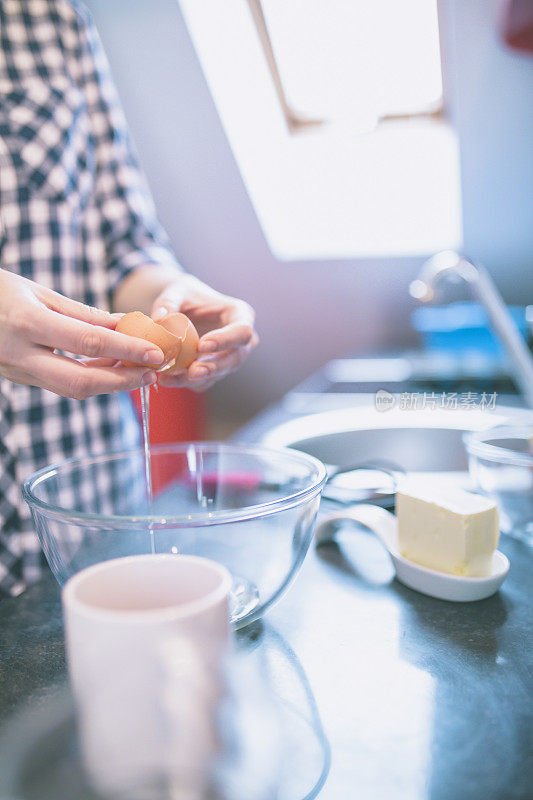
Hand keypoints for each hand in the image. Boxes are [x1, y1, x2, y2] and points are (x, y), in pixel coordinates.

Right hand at [0, 270, 164, 398]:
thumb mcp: (39, 292)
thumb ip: (83, 313)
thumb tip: (126, 325)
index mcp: (26, 322)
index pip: (87, 342)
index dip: (125, 350)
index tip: (155, 352)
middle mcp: (20, 353)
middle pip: (81, 382)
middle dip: (122, 381)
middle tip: (152, 372)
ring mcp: (16, 372)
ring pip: (72, 390)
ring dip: (110, 384)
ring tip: (139, 372)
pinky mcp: (19, 380)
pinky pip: (60, 386)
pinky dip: (91, 381)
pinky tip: (112, 371)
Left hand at [151, 275, 257, 390]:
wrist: (182, 309)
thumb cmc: (186, 295)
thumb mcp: (177, 292)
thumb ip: (168, 303)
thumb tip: (159, 318)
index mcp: (241, 315)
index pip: (242, 332)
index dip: (225, 341)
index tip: (202, 345)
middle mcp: (240, 341)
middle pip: (234, 359)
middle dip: (213, 367)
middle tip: (192, 371)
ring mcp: (229, 358)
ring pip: (219, 374)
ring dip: (196, 379)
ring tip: (171, 377)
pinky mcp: (214, 371)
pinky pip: (204, 382)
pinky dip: (186, 382)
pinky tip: (167, 379)